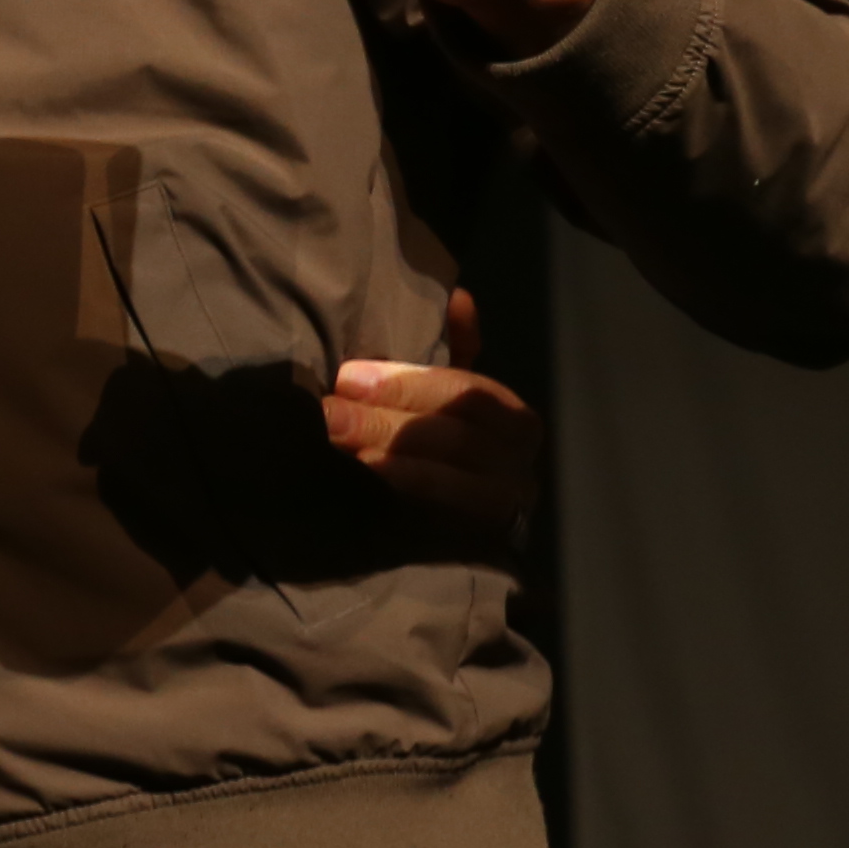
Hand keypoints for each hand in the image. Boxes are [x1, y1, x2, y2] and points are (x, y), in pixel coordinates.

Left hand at [324, 289, 542, 536]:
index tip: (349, 375)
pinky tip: (359, 480)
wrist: (453, 538)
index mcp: (514, 421)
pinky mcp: (482, 549)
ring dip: (389, 459)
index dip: (410, 382)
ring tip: (335, 444)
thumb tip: (458, 298)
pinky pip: (444, 523)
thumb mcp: (449, 397)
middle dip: (387, 421)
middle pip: (458, 437)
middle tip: (327, 411)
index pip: (469, 393)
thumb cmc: (444, 447)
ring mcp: (506, 513)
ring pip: (453, 480)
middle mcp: (521, 467)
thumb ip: (454, 351)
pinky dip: (402, 496)